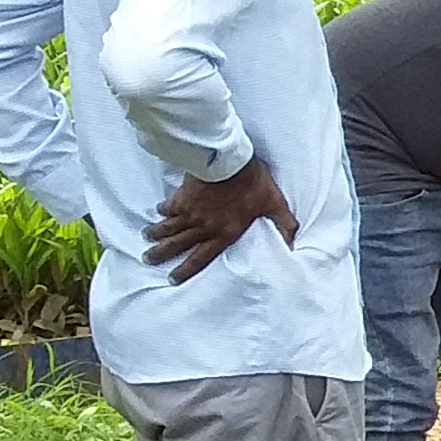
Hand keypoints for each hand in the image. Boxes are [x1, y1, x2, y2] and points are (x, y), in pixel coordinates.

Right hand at [142, 159, 297, 282]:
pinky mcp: (181, 196)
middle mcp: (202, 227)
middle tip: (148, 259)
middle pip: (177, 245)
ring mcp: (189, 212)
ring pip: (168, 228)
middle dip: (161, 254)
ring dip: (156, 235)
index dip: (186, 270)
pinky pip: (168, 207)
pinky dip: (162, 211)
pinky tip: (158, 211)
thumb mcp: (274, 205)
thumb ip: (284, 226)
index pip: (201, 258)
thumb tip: (294, 244)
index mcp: (224, 234)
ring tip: (146, 238)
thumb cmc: (253, 183)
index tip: (173, 279)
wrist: (229, 161)